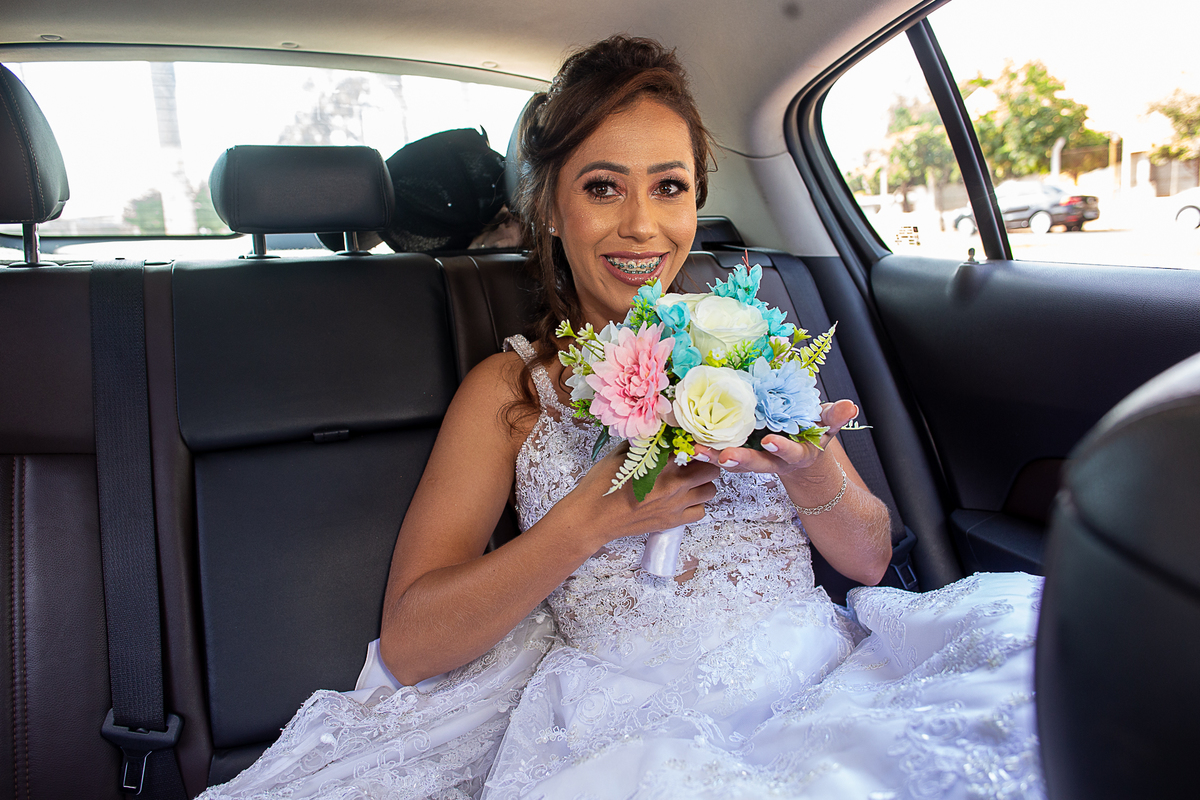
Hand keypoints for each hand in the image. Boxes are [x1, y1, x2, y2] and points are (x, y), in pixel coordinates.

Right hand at [566, 442, 719, 543]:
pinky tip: (683, 500)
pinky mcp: (672, 521)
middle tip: (693, 461)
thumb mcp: (620, 454)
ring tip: (689, 480)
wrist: (591, 518)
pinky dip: (696, 505)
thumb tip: (656, 433)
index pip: (693, 446)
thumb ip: (643, 443)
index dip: (692, 442)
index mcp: (661, 463)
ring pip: (711, 490)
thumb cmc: (601, 486)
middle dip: (705, 462)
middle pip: (710, 468)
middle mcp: (674, 483)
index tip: (687, 441)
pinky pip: (701, 512)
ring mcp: (675, 504)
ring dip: (703, 483)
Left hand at [691, 399, 858, 475]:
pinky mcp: (739, 454)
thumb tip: (850, 406)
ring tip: (696, 449)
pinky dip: (706, 450)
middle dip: (740, 460)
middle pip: (756, 464)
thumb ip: (836, 417)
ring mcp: (754, 459)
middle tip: (724, 456)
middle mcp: (773, 460)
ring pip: (733, 462)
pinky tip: (688, 443)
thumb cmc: (813, 436)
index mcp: (795, 453)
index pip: (789, 452)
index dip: (781, 448)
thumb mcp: (827, 426)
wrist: (801, 460)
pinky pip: (720, 454)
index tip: (770, 441)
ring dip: (713, 457)